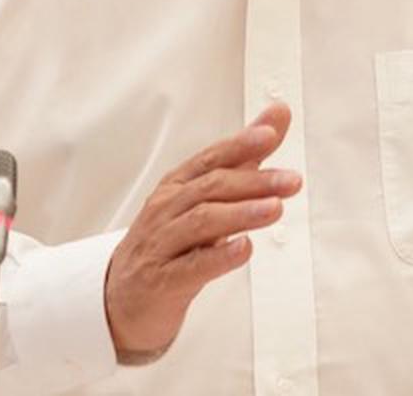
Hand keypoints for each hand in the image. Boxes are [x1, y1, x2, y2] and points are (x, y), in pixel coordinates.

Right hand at [104, 103, 300, 361]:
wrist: (122, 297)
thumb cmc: (170, 241)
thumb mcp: (206, 197)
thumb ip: (244, 156)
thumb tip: (277, 114)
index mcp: (178, 185)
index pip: (210, 159)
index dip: (239, 145)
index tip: (269, 134)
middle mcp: (166, 209)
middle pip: (211, 188)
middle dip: (254, 182)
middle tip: (291, 181)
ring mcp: (162, 244)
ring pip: (202, 222)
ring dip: (241, 214)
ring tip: (275, 209)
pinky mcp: (163, 281)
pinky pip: (192, 267)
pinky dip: (220, 256)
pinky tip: (245, 249)